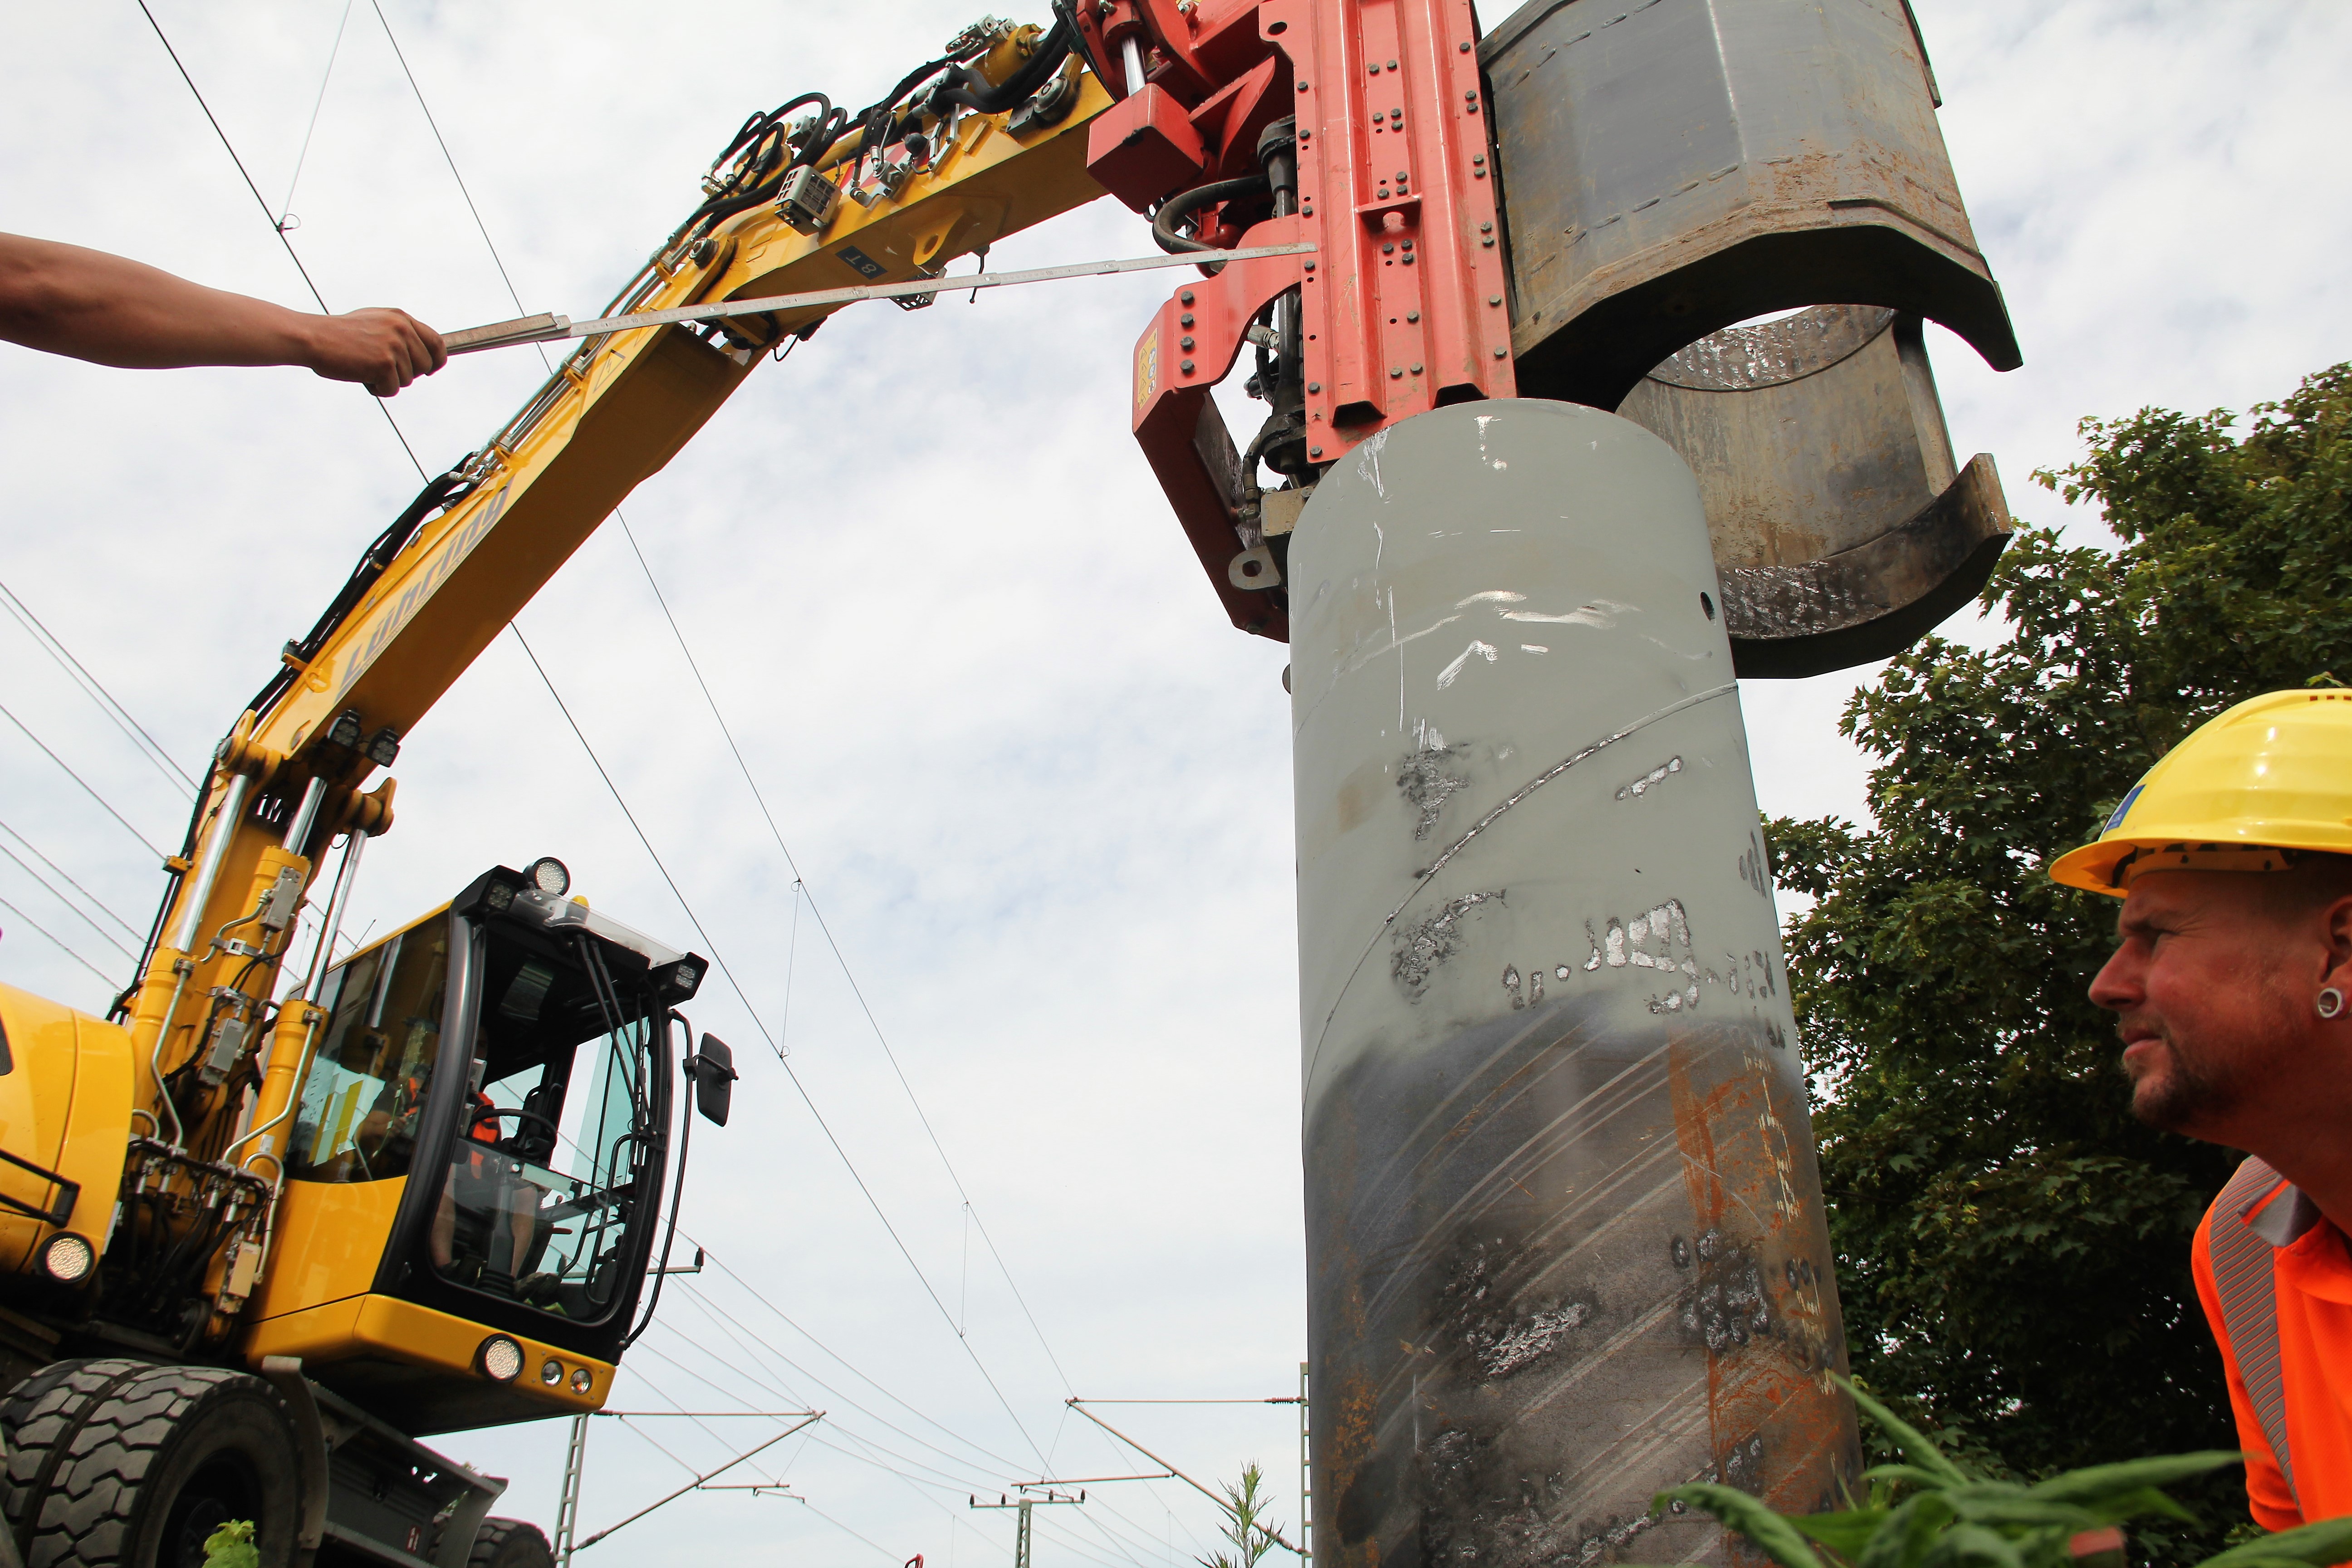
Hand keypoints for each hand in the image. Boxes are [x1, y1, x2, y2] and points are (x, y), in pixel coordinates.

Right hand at [303, 307, 447, 396]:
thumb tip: (422, 351)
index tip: (431, 369)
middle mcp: (402, 329)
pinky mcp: (385, 364)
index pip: (436, 342)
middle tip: (380, 367)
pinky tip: (361, 375)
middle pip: (424, 366)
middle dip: (405, 373)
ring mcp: (394, 346)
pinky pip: (392, 389)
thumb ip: (398, 333)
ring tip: (364, 366)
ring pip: (407, 380)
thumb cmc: (339, 334)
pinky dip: (377, 388)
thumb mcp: (375, 323)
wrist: (312, 337)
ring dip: (386, 380)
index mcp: (401, 318)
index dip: (436, 360)